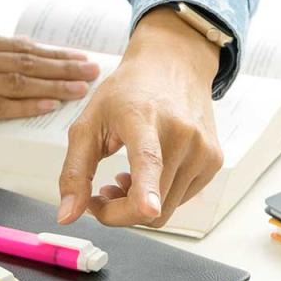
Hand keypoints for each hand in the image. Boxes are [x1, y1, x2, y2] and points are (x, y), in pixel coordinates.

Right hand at [0, 29, 100, 145]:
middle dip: (62, 66)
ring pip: (16, 81)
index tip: (76, 58)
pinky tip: (47, 106)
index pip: (17, 47)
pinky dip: (25, 106)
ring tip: (80, 88)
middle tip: (92, 70)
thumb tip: (0, 59)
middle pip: (24, 61)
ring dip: (53, 85)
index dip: (51, 54)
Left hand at [58, 7, 222, 227]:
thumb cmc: (129, 92)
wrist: (173, 64)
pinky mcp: (213, 162)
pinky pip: (179, 202)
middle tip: (102, 192)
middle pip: (149, 206)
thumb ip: (74, 171)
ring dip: (137, 207)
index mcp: (143, 118)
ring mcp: (202, 150)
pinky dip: (158, 198)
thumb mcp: (89, 122)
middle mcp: (181, 134)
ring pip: (164, 212)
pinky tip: (148, 174)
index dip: (146, 189)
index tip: (148, 208)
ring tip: (124, 178)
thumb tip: (67, 216)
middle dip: (118, 212)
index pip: (147, 159)